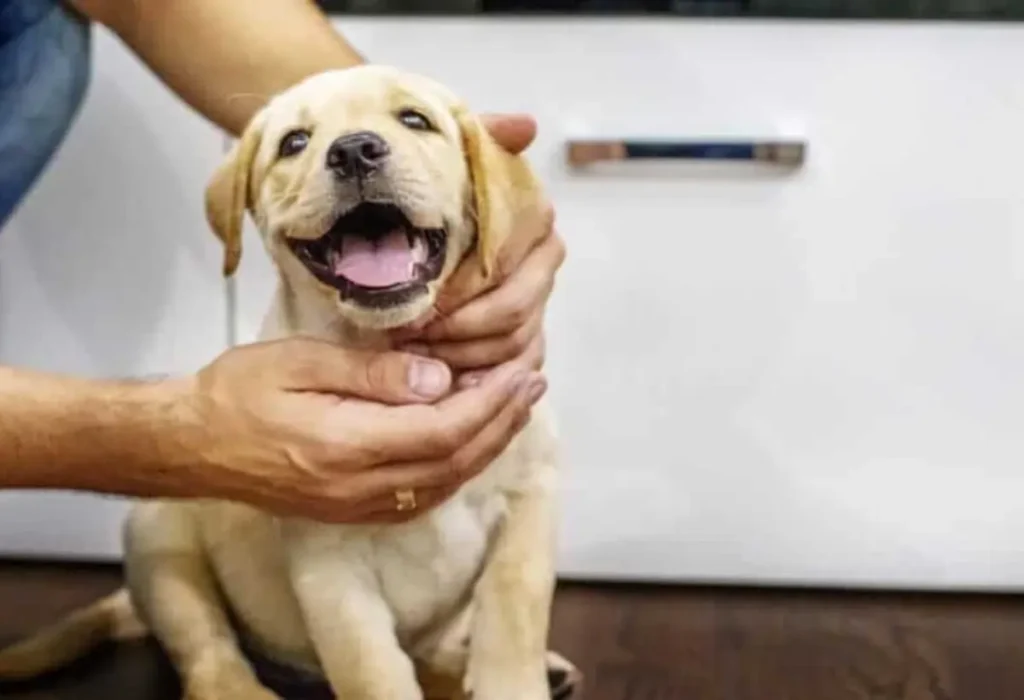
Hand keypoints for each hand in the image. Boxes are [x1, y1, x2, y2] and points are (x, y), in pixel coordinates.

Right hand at [169, 338, 544, 522]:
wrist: (193, 444)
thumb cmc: (238, 392)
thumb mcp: (301, 362)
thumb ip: (373, 374)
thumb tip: (439, 379)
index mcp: (346, 446)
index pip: (443, 430)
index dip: (490, 403)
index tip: (519, 373)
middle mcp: (359, 487)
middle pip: (454, 461)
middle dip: (501, 422)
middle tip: (532, 383)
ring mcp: (357, 505)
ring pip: (444, 482)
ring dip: (487, 445)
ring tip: (514, 406)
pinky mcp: (352, 511)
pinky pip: (422, 496)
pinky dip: (457, 466)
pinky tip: (471, 440)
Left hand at [393, 114, 565, 386]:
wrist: (415, 216)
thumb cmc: (432, 192)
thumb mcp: (452, 157)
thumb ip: (485, 138)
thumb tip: (525, 126)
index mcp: (535, 224)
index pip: (508, 276)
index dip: (464, 299)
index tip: (420, 306)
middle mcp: (543, 266)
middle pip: (514, 318)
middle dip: (459, 334)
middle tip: (410, 338)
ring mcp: (537, 305)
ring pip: (512, 348)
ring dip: (462, 358)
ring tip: (415, 356)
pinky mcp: (525, 340)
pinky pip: (510, 371)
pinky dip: (476, 378)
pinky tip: (439, 379)